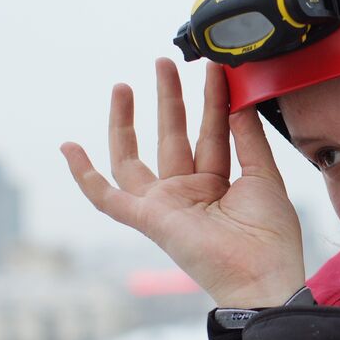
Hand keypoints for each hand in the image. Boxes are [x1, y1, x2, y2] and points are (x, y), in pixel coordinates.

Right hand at [60, 59, 305, 306]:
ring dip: (126, 122)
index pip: (211, 132)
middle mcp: (188, 192)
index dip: (212, 99)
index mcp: (218, 184)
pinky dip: (84, 175)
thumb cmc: (270, 238)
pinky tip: (69, 148)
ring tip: (123, 85)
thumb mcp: (264, 177)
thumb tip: (239, 101)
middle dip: (168, 98)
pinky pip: (107, 198)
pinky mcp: (149, 220)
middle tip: (164, 62)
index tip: (215, 67)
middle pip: (171, 136)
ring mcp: (165, 205)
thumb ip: (248, 139)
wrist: (262, 278)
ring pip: (135, 157)